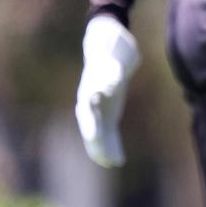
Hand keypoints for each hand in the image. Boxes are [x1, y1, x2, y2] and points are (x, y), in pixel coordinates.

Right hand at [75, 15, 140, 167]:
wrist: (110, 43)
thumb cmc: (110, 47)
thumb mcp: (112, 54)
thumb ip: (109, 72)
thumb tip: (107, 88)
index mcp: (89, 90)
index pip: (87, 113)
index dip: (91, 128)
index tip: (94, 139)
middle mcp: (90, 102)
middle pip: (92, 127)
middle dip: (98, 144)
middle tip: (107, 159)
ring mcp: (98, 107)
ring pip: (99, 133)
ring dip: (105, 149)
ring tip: (114, 163)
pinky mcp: (108, 110)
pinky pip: (109, 132)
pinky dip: (113, 144)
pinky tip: (118, 159)